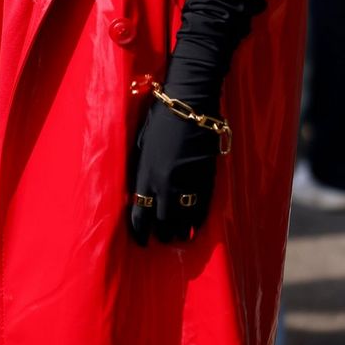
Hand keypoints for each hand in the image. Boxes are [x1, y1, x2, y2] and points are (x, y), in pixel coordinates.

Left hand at [129, 100, 219, 245]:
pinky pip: (202, 210)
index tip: (140, 240)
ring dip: (180, 232)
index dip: (139, 231)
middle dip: (160, 233)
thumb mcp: (141, 143)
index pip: (139, 214)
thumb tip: (138, 189)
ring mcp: (187, 184)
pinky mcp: (206, 180)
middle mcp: (165, 185)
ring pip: (183, 221)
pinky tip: (195, 227)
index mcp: (145, 174)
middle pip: (162, 222)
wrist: (191, 104)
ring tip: (178, 236)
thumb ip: (140, 168)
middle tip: (161, 237)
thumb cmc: (161, 117)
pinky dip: (197, 222)